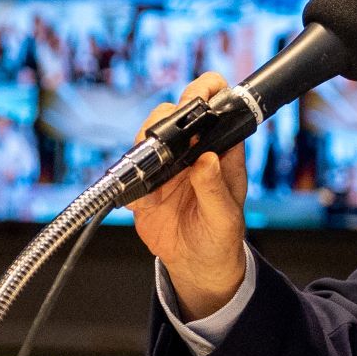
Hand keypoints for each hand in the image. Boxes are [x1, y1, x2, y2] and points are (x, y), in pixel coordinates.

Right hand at [126, 74, 249, 316]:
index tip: (202, 96)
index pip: (216, 105)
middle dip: (169, 118)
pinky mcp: (144, 183)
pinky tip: (145, 198)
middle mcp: (191, 150)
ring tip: (157, 173)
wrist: (197, 264)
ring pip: (149, 135)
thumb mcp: (225, 217)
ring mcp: (166, 164)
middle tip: (171, 140)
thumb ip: (215, 189)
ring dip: (147, 145)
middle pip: (174, 112)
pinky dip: (133, 180)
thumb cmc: (221, 236)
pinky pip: (131, 170)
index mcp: (219, 149)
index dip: (208, 91)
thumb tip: (208, 160)